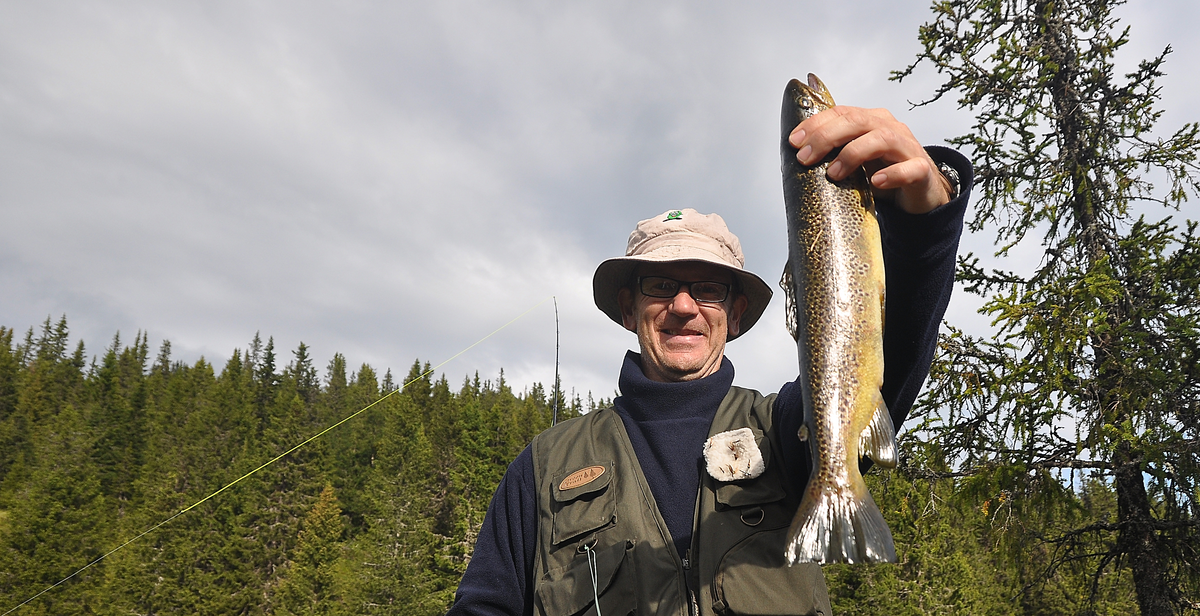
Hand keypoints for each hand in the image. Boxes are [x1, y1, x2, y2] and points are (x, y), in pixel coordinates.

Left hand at [789, 106, 952, 213]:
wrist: (920, 193)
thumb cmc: (882, 173)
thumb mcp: (854, 161)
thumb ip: (833, 154)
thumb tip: (795, 159)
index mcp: (871, 121)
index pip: (841, 113)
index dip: (816, 124)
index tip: (794, 141)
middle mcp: (890, 128)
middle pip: (857, 121)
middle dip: (826, 137)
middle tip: (805, 158)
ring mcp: (907, 147)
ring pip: (882, 138)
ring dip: (853, 153)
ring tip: (834, 174)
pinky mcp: (921, 170)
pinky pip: (909, 168)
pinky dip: (892, 174)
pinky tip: (875, 183)